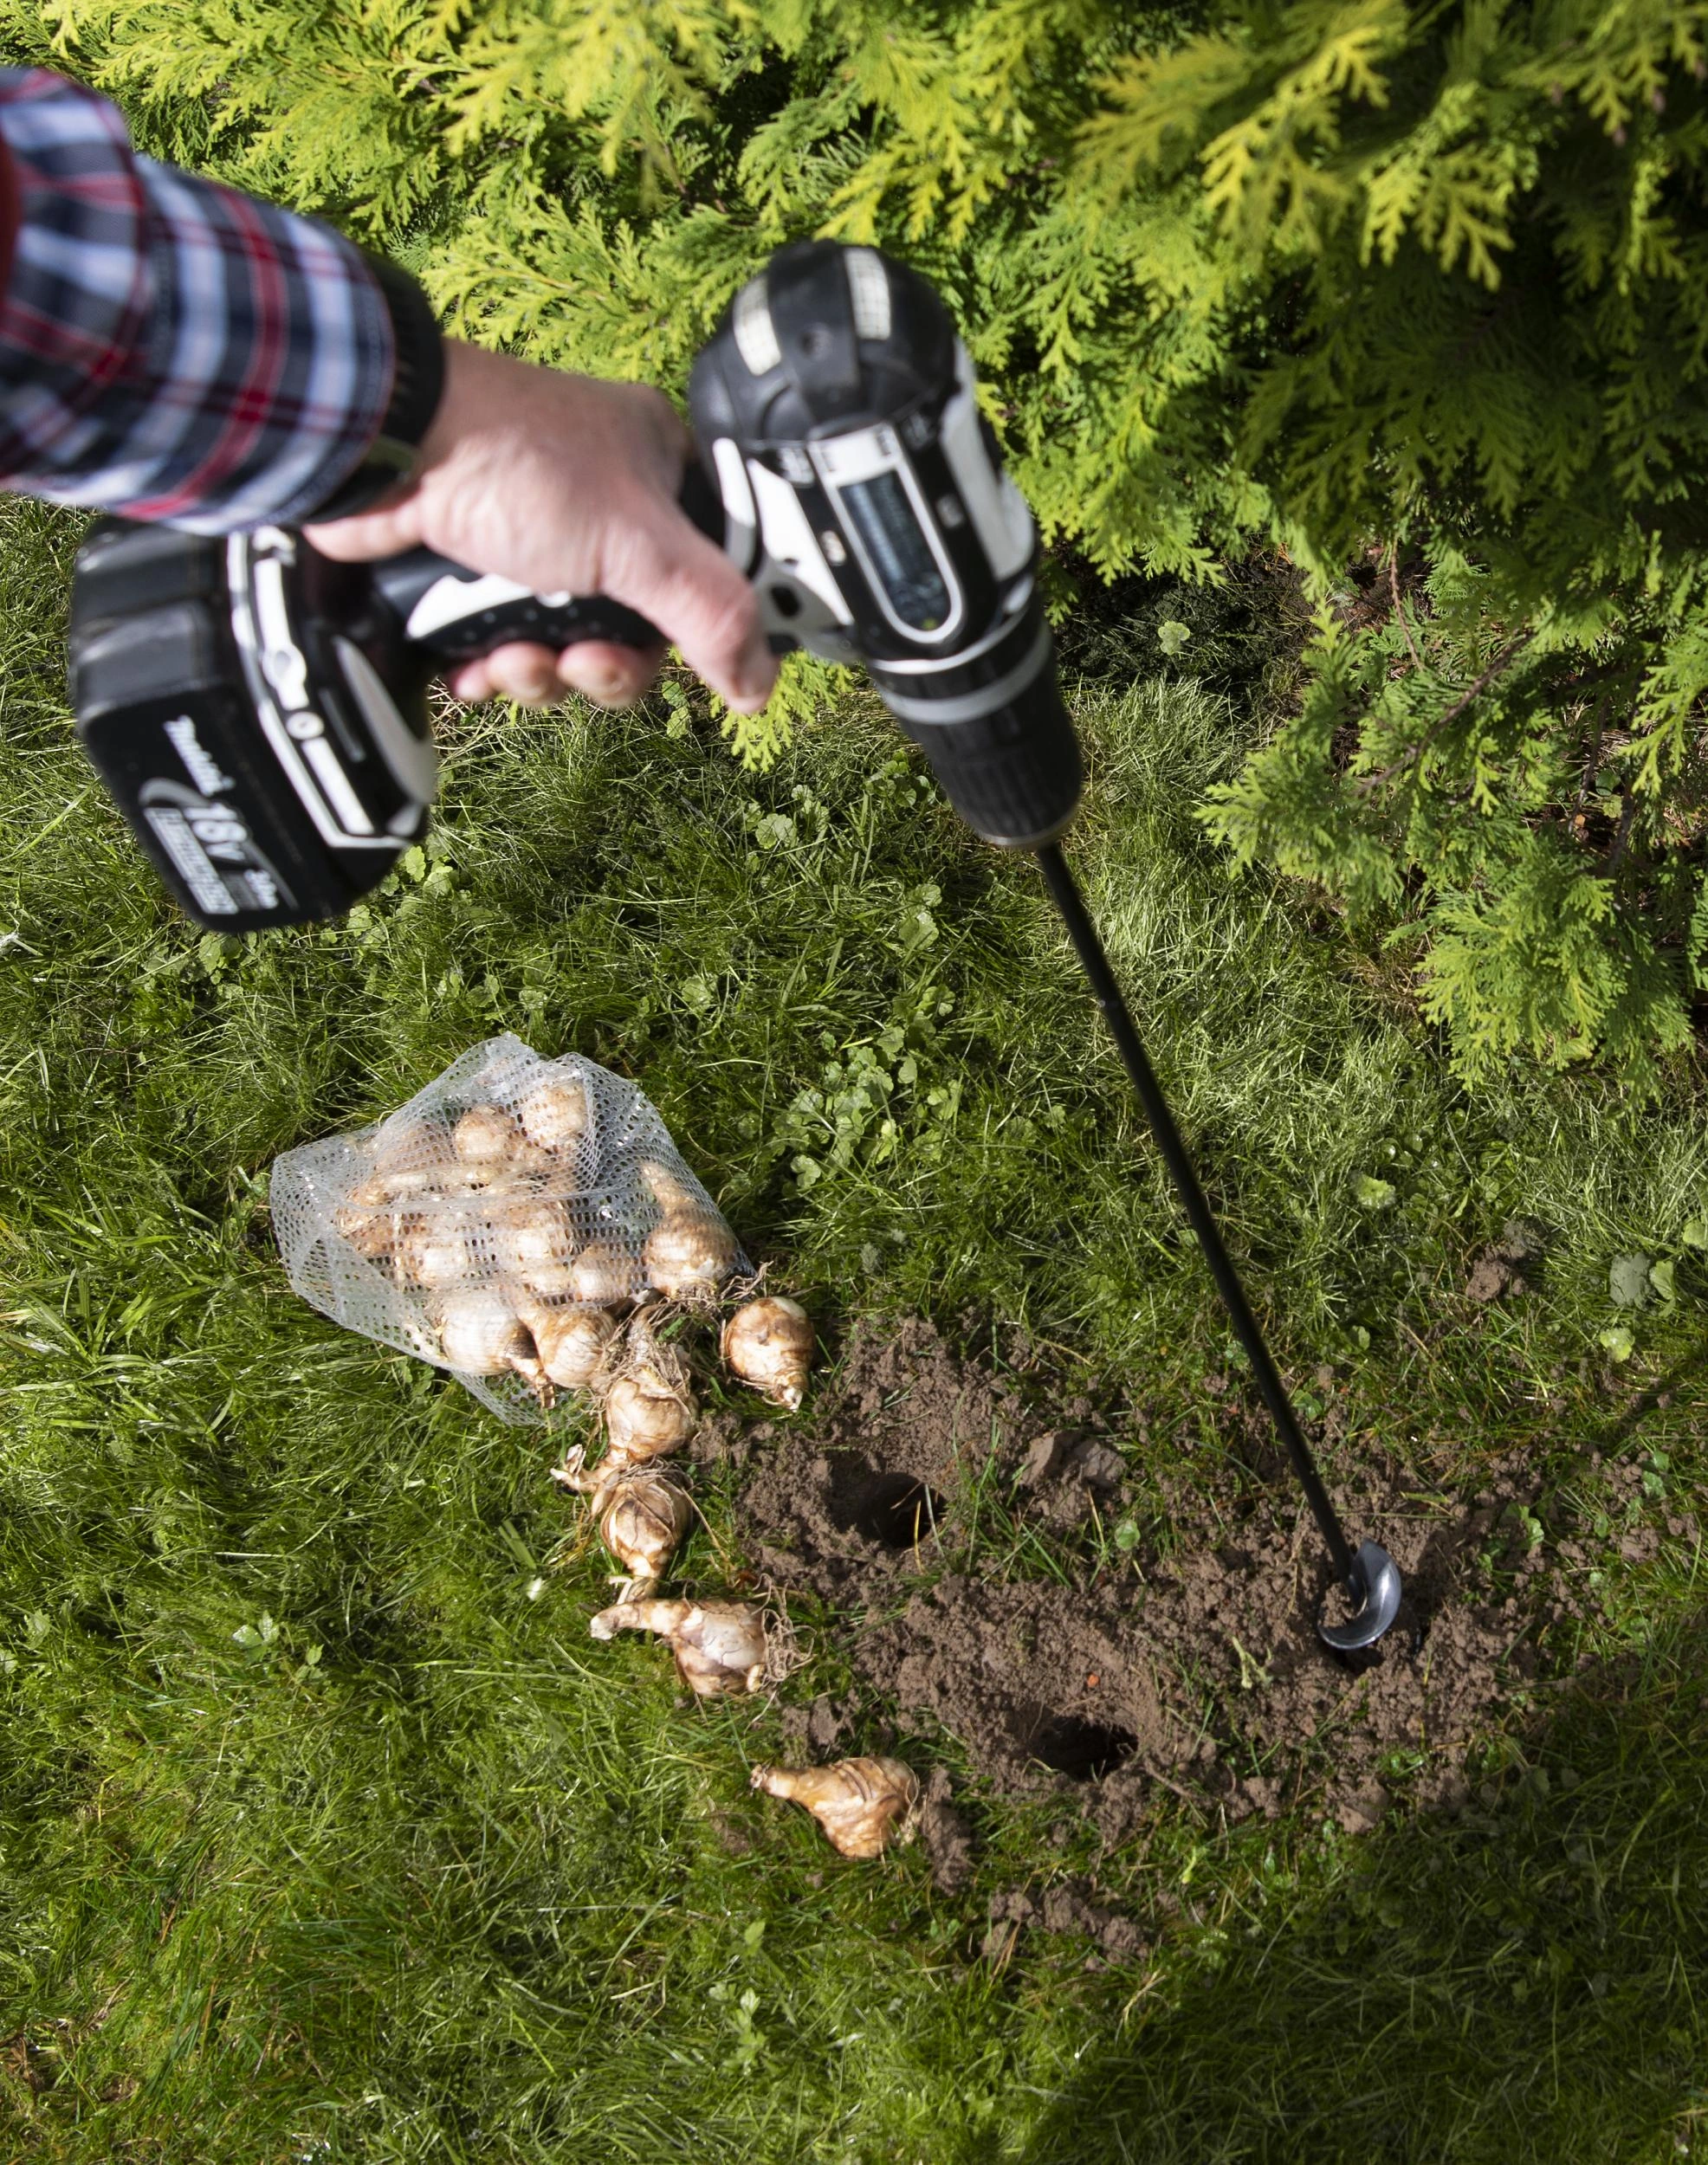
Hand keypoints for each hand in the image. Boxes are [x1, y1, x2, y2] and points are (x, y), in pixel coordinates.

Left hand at [306, 341, 775, 712]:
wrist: (380, 443)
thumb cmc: (515, 463)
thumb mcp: (637, 543)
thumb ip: (710, 615)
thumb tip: (759, 687)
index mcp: (657, 474)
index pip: (710, 572)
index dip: (699, 628)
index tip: (686, 665)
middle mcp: (602, 506)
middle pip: (637, 628)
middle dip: (605, 665)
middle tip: (580, 659)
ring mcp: (534, 540)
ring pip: (569, 645)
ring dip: (543, 674)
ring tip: (509, 658)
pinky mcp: (472, 572)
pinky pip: (505, 646)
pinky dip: (492, 668)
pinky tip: (472, 667)